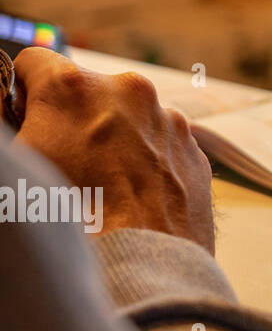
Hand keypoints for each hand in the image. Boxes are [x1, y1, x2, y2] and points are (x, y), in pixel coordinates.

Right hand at [12, 48, 214, 252]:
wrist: (142, 269)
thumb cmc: (69, 223)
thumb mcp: (19, 168)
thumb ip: (12, 130)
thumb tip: (17, 120)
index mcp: (74, 87)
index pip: (33, 61)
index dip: (22, 91)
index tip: (22, 115)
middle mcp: (128, 91)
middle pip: (87, 90)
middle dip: (71, 117)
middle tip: (61, 162)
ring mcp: (167, 119)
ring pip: (128, 117)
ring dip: (112, 139)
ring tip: (100, 189)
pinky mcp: (194, 149)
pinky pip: (161, 143)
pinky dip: (145, 161)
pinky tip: (132, 199)